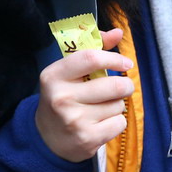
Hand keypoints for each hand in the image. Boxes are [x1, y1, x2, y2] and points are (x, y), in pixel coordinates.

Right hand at [35, 28, 134, 162]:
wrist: (46, 138)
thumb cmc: (63, 96)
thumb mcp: (69, 72)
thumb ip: (93, 49)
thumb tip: (118, 32)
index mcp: (54, 75)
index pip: (91, 59)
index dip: (114, 58)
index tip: (125, 63)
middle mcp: (62, 97)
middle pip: (112, 85)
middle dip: (125, 85)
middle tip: (122, 86)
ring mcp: (74, 120)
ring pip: (118, 105)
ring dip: (117, 104)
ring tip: (103, 107)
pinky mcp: (87, 139)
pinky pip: (119, 123)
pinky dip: (117, 121)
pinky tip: (102, 122)